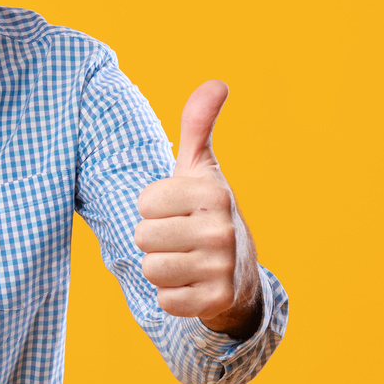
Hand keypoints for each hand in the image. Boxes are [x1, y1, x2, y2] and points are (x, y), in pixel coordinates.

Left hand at [134, 80, 261, 335]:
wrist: (241, 274)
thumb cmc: (206, 213)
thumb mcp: (202, 170)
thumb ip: (198, 127)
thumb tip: (217, 82)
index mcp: (213, 194)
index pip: (144, 202)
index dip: (152, 209)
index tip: (177, 212)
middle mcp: (221, 229)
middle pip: (142, 236)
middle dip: (154, 241)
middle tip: (180, 240)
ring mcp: (221, 267)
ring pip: (151, 269)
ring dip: (161, 268)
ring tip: (185, 261)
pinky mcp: (216, 300)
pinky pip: (164, 300)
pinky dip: (172, 296)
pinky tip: (193, 285)